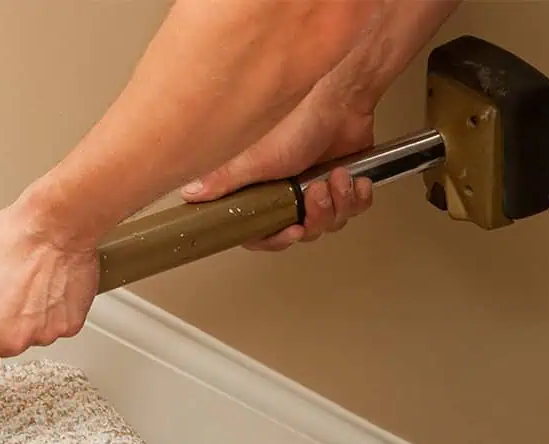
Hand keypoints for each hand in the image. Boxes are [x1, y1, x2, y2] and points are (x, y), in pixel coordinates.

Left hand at [0, 203, 99, 387]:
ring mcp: (44, 334)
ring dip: (27, 318)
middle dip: (0, 327)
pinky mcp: (69, 325)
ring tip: (25, 284)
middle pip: (4, 349)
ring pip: (31, 336)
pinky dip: (50, 310)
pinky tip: (44, 286)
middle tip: (0, 294)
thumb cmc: (9, 238)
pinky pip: (55, 325)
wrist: (55, 226)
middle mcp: (13, 339)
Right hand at [181, 78, 375, 250]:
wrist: (340, 100)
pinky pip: (355, 209)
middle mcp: (289, 193)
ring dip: (338, 203)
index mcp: (263, 191)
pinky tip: (352, 177)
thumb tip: (190, 195)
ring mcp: (317, 189)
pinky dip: (358, 197)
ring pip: (330, 222)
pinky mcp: (343, 183)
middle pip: (302, 231)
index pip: (263, 233)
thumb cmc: (298, 122)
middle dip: (316, 216)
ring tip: (336, 176)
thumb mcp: (253, 159)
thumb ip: (223, 182)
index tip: (291, 231)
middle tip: (316, 193)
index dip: (277, 238)